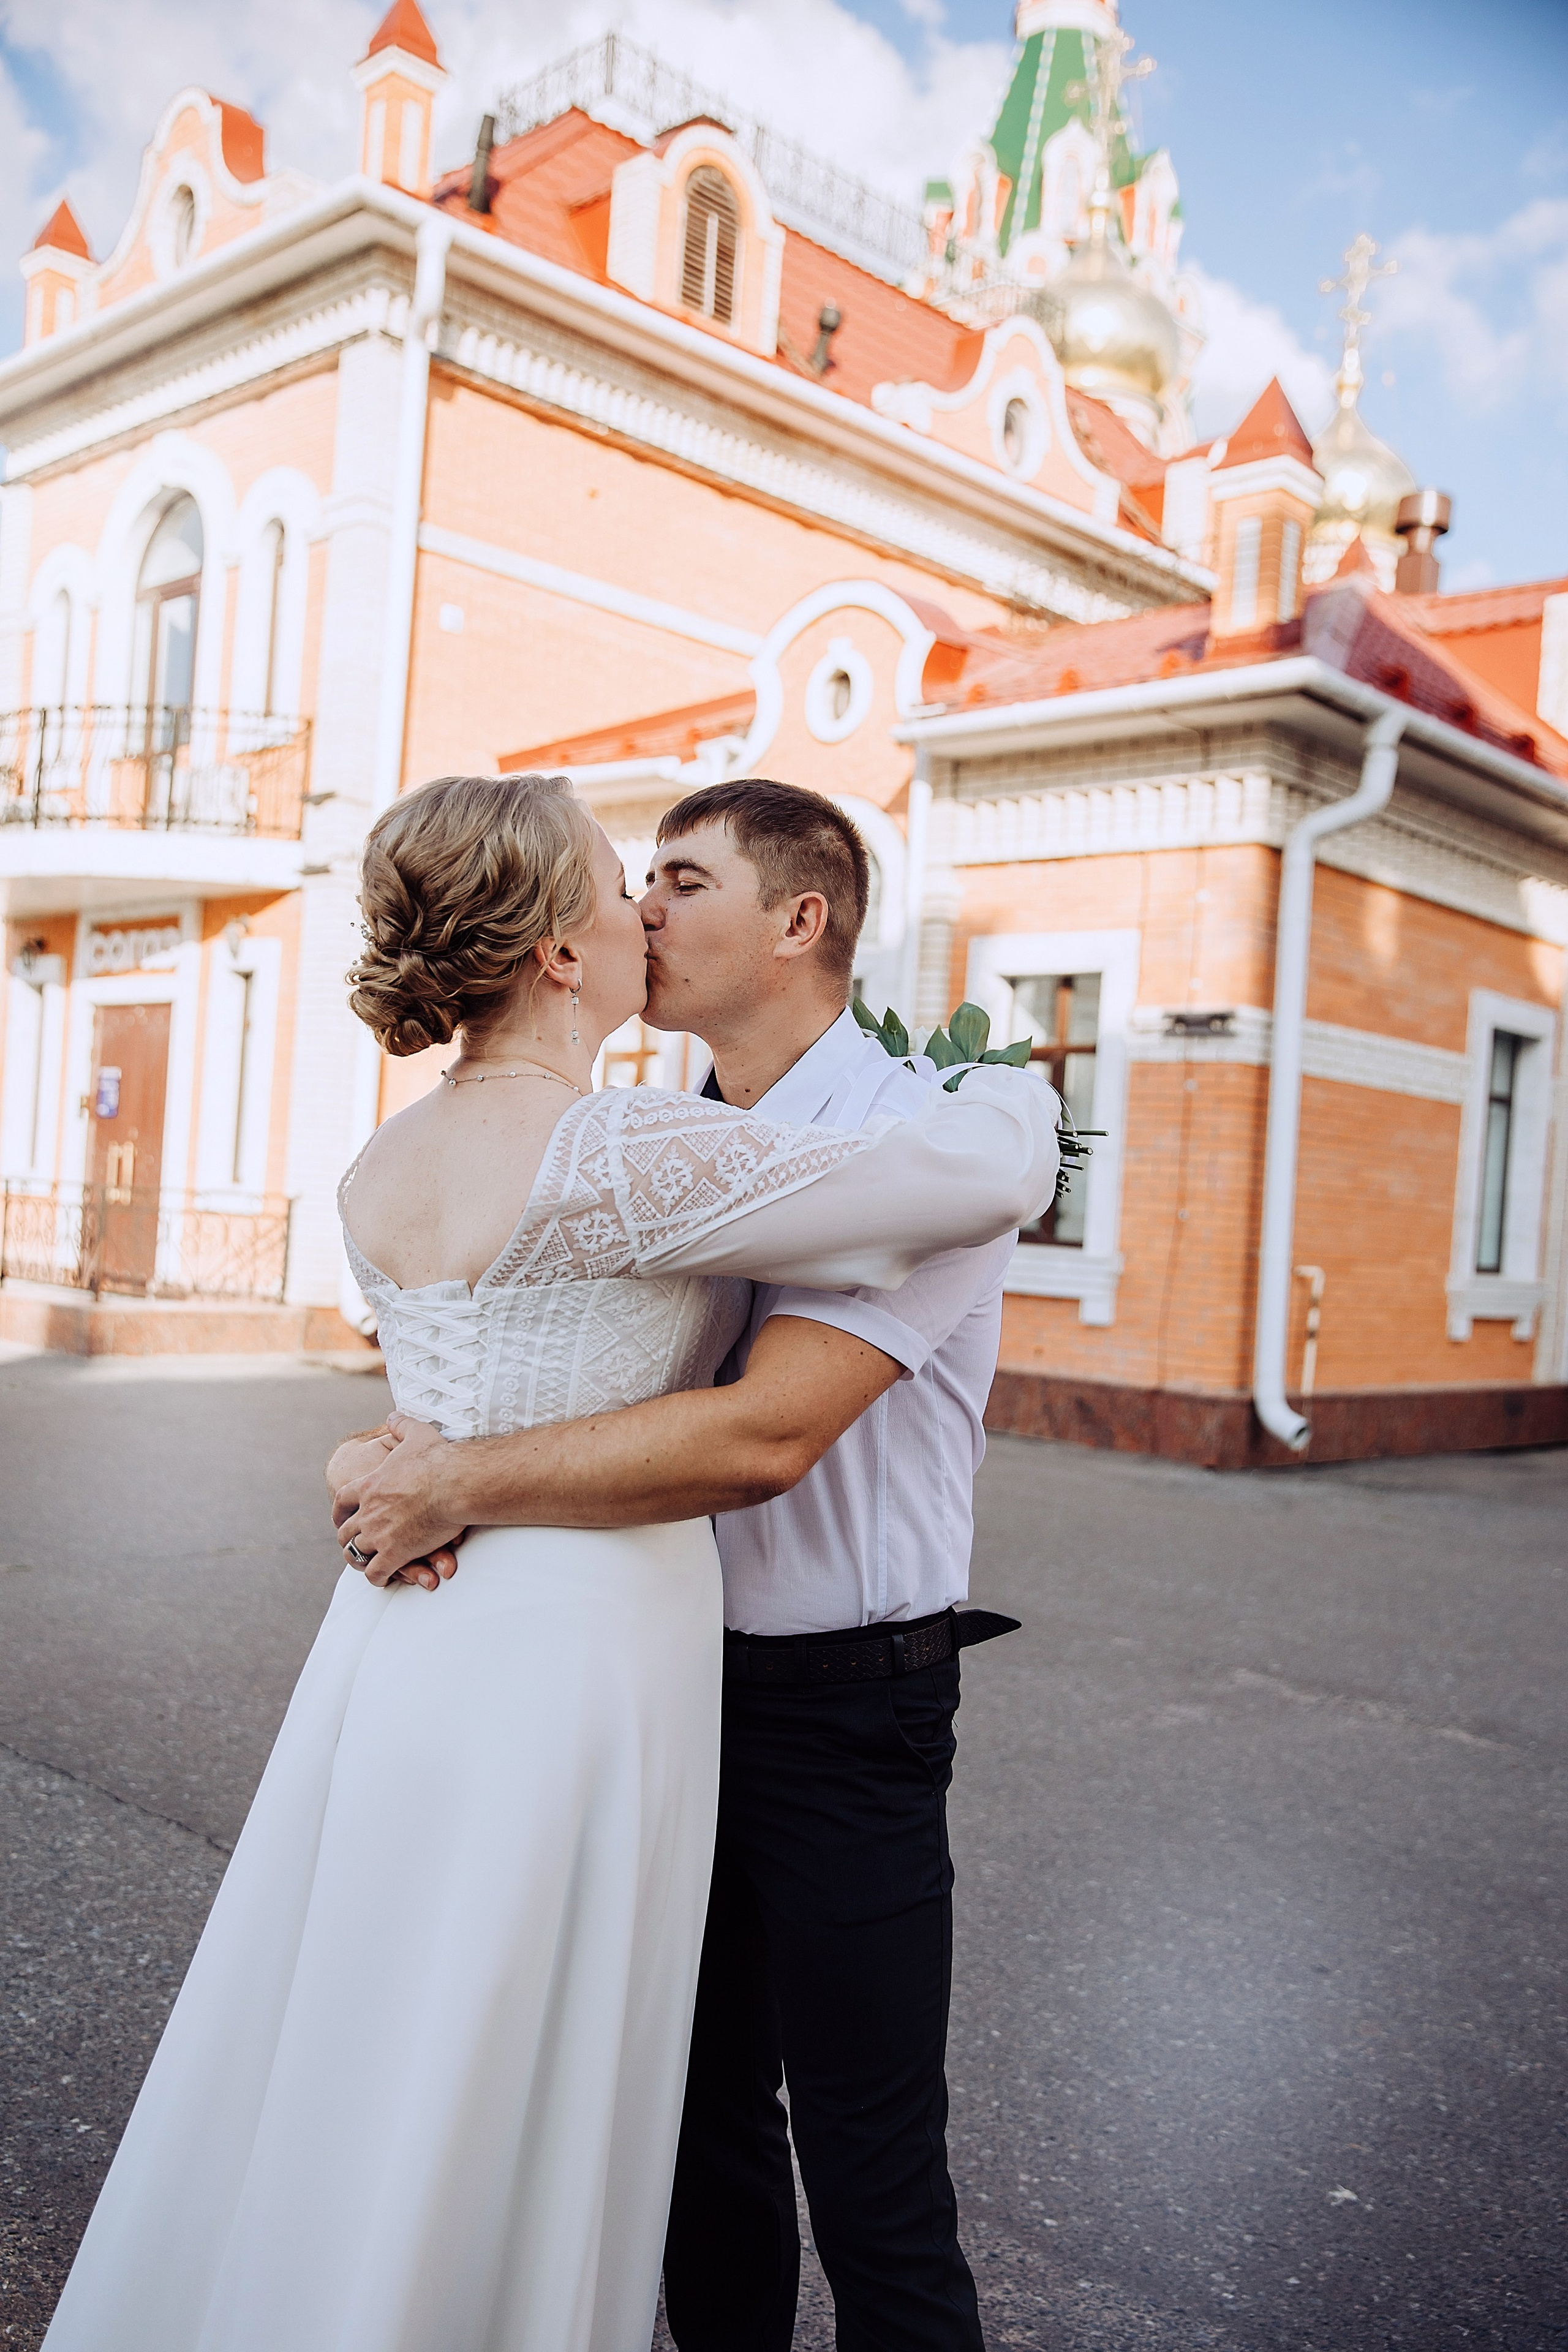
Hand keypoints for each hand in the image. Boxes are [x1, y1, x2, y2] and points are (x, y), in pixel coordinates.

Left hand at [334, 1415, 467, 1587]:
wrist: (454, 1484)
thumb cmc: (439, 1459)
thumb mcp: (417, 1434)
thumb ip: (402, 1425)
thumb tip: (393, 1415)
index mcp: (369, 1485)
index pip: (341, 1500)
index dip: (339, 1512)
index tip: (341, 1519)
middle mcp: (368, 1511)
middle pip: (344, 1532)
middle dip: (349, 1540)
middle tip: (356, 1546)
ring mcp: (379, 1534)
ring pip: (355, 1554)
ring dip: (360, 1561)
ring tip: (367, 1565)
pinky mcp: (395, 1553)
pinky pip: (375, 1573)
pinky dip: (377, 1578)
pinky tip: (384, 1578)